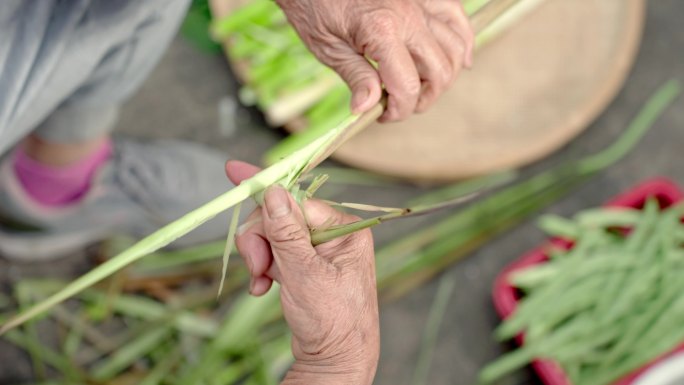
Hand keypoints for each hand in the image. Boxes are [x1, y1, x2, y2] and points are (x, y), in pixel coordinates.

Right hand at [226, 161, 379, 384]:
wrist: (336, 361)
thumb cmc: (333, 321)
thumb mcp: (305, 274)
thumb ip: (287, 232)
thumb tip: (273, 191)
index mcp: (345, 229)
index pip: (296, 201)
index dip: (264, 192)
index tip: (234, 172)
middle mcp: (333, 236)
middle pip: (279, 217)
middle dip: (260, 239)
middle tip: (256, 265)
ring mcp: (317, 252)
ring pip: (272, 236)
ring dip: (259, 257)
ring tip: (261, 281)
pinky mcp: (303, 267)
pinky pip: (274, 255)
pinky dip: (263, 269)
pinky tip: (261, 287)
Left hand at [275, 0, 473, 121]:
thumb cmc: (315, 5)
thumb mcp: (328, 46)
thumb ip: (355, 77)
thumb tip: (366, 109)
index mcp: (382, 30)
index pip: (407, 86)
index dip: (400, 110)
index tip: (383, 116)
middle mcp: (408, 15)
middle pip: (439, 71)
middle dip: (424, 98)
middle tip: (401, 106)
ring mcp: (419, 2)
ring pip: (454, 46)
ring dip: (444, 74)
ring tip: (422, 87)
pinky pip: (455, 16)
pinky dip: (462, 39)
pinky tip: (459, 58)